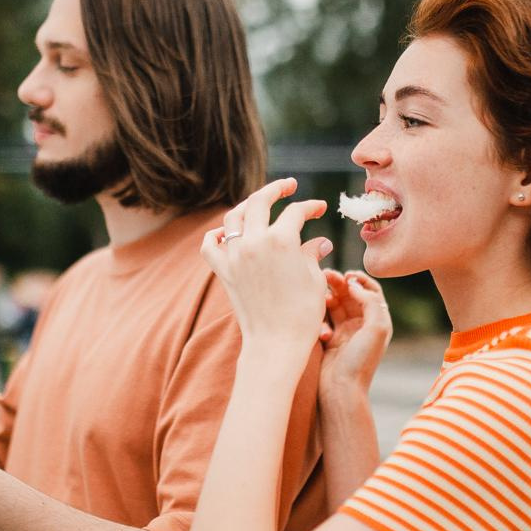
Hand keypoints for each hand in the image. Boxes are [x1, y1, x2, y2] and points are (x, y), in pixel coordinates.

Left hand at [200, 178, 333, 352]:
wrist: (275, 344)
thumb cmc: (303, 315)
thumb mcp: (315, 280)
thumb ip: (312, 254)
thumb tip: (318, 242)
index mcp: (281, 240)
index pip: (296, 212)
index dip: (310, 207)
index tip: (319, 209)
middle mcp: (253, 242)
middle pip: (260, 201)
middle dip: (276, 189)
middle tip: (288, 186)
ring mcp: (234, 256)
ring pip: (233, 217)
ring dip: (247, 206)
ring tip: (258, 204)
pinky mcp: (223, 273)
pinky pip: (210, 246)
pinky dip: (215, 235)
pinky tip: (225, 233)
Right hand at [321, 270, 391, 395]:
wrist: (341, 390)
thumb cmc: (361, 361)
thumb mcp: (376, 328)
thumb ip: (371, 301)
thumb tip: (353, 284)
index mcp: (377, 321)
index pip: (371, 291)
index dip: (359, 280)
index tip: (347, 275)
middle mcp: (362, 324)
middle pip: (351, 295)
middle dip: (339, 283)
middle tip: (326, 276)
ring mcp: (345, 332)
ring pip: (335, 304)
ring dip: (327, 297)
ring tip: (319, 296)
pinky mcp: (329, 339)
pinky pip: (323, 319)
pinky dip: (321, 320)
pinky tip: (322, 333)